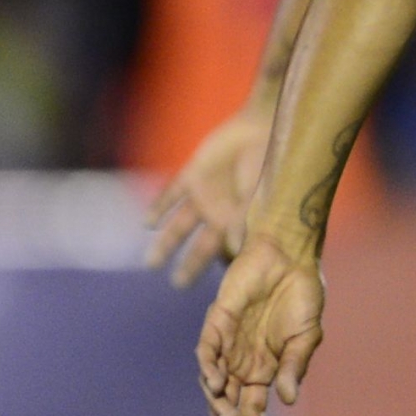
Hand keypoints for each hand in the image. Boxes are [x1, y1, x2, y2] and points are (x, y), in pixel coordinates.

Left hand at [143, 102, 271, 287]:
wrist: (263, 125)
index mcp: (239, 222)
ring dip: (166, 244)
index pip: (225, 253)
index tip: (212, 291)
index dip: (218, 269)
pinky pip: (171, 194)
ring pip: (180, 226)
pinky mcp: (193, 174)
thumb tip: (235, 252)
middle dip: (190, 266)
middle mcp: (220, 213)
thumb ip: (245, 221)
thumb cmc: (269, 162)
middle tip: (178, 285)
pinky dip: (158, 207)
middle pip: (200, 247)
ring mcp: (205, 194)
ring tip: (152, 264)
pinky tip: (146, 225)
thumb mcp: (259, 196)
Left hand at [194, 229, 324, 415]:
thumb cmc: (302, 295)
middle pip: (227, 403)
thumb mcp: (306, 336)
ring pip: (213, 383)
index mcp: (264, 370)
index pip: (253, 408)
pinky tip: (215, 384)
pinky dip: (208, 368)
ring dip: (218, 404)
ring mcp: (227, 344)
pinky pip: (207, 350)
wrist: (290, 256)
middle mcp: (241, 362)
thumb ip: (294, 366)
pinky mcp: (216, 322)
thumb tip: (285, 400)